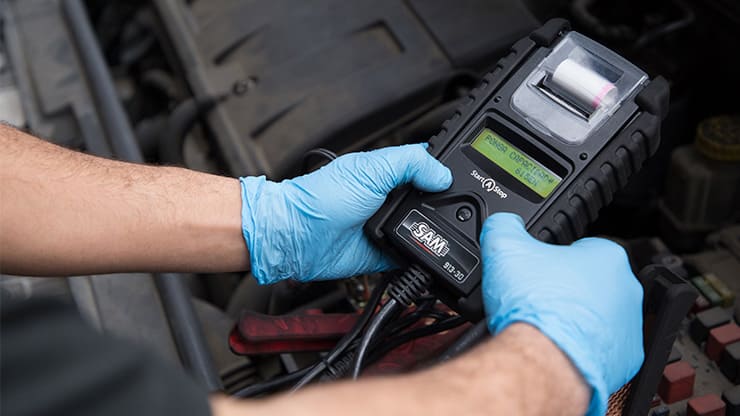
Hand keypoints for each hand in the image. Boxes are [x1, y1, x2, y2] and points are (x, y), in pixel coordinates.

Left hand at [240, 144, 451, 283]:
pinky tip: (428, 253)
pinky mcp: (385, 253)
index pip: (427, 166)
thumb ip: (411, 164)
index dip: (446, 170)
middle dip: (445, 206)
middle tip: (460, 211)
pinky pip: (413, 257)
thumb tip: (444, 174)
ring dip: (433, 232)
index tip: (469, 177)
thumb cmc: (321, 198)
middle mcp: (390, 198)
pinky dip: (421, 257)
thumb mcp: (371, 169)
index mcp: (389, 172)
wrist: (299, 237)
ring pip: (426, 229)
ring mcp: (388, 226)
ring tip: (444, 232)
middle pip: (432, 200)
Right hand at [480, 213, 643, 415]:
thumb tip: (502, 222)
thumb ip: (504, 226)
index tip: (537, 273)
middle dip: (566, 290)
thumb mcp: (504, 248)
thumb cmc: (534, 308)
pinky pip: (601, 349)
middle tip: (538, 299)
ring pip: (597, 317)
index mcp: (607, 257)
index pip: (580, 248)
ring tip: (545, 324)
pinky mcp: (625, 360)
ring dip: (574, 319)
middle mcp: (627, 290)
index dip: (553, 259)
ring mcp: (629, 328)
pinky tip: (558, 346)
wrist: (542, 360)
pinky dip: (581, 348)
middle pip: (590, 283)